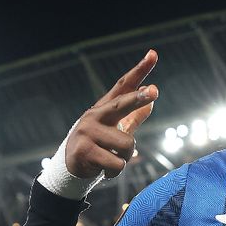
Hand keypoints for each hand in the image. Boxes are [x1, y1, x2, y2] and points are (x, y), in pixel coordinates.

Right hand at [65, 50, 159, 178]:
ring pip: (127, 145)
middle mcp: (96, 115)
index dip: (140, 70)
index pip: (124, 85)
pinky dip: (116, 171)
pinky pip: (117, 163)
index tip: (153, 54)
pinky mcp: (84, 150)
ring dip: (125, 157)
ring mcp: (88, 132)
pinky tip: (104, 170)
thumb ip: (134, 115)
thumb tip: (151, 97)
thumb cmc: (99, 145)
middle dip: (138, 99)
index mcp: (106, 107)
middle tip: (153, 92)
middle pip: (122, 104)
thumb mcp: (117, 129)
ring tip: (112, 158)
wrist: (71, 169)